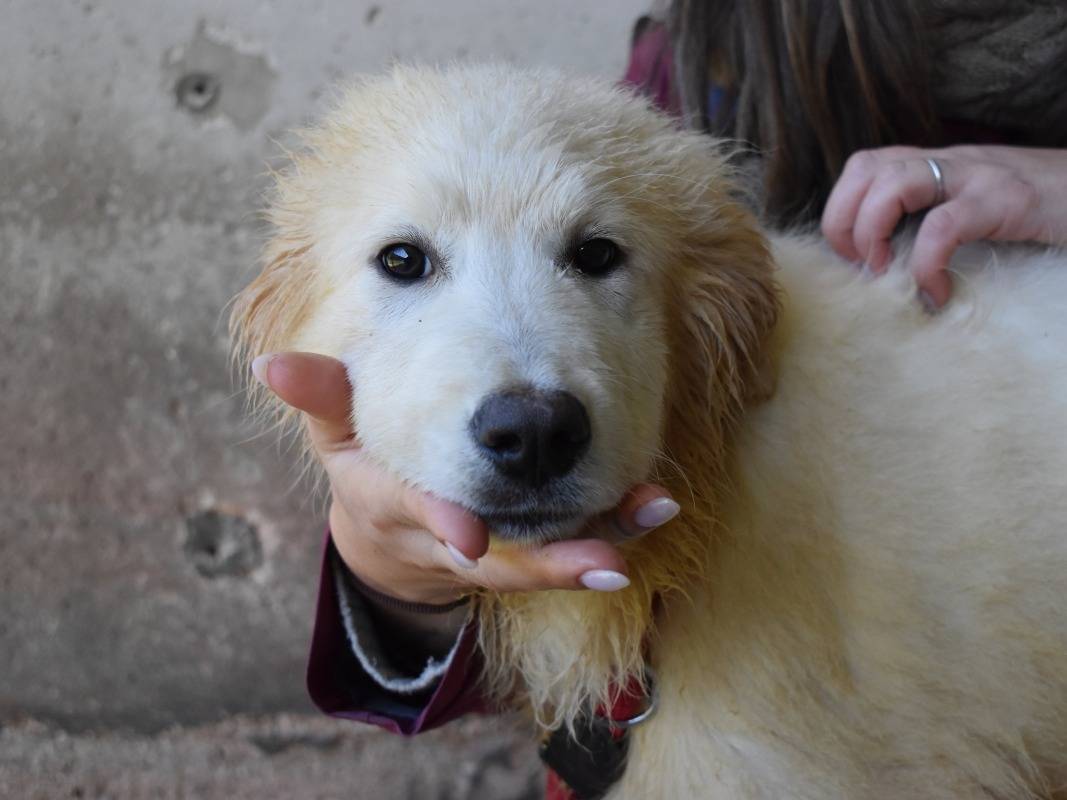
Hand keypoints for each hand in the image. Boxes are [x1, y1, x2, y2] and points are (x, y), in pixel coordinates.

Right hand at [250, 352, 679, 605]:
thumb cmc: (369, 464)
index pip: (413, 515)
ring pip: (540, 560)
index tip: (470, 537)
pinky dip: (611, 530)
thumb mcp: (338, 432)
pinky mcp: (524, 554)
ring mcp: (487, 556)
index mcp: (389, 503)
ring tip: (651, 513)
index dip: (440, 525)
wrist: (391, 541)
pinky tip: (655, 505)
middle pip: (495, 559)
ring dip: (597, 542)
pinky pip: (565, 549)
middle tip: (603, 555)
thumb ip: (321, 397)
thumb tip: (269, 365)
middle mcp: (441, 541)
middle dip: (549, 557)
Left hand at [821, 145, 1066, 307]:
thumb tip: (887, 266)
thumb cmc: (1044, 211)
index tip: (851, 258)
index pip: (863, 167)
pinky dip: (927, 264)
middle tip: (862, 268)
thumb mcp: (978, 211)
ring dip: (873, 234)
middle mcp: (951, 163)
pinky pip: (944, 226)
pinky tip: (937, 293)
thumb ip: (933, 223)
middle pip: (866, 168)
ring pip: (894, 184)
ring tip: (887, 275)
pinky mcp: (1009, 200)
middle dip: (844, 222)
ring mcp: (980, 176)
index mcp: (938, 165)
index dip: (841, 212)